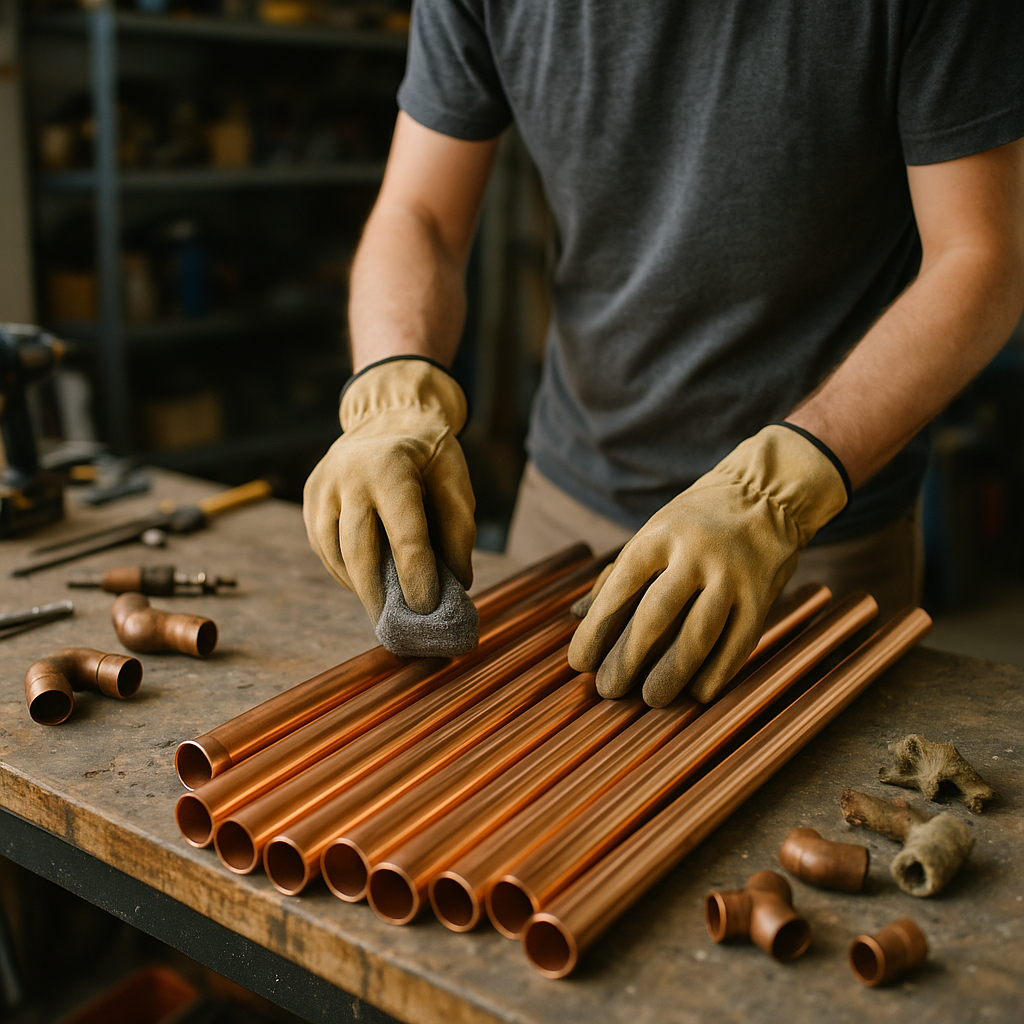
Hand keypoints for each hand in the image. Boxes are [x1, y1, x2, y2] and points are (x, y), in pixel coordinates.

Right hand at [303, 357, 475, 622]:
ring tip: (381, 611)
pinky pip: (322, 543)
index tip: (427, 608)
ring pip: (333, 551)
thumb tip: (458, 582)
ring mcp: (323, 485)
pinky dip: (342, 569)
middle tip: (397, 626)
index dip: (417, 576)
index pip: (405, 535)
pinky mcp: (311, 494)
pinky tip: (362, 584)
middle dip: (379, 595)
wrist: (389, 412)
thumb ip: (459, 530)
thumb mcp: (455, 479)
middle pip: (360, 550)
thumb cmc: (429, 452)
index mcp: (391, 468)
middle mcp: (350, 476)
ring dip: (357, 586)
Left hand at [567, 424, 848, 704]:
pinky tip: (696, 693)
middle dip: (628, 659)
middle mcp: (696, 554)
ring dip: (671, 674)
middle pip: (656, 616)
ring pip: (698, 635)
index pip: (620, 589)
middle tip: (608, 689)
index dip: (597, 630)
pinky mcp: (761, 596)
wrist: (766, 494)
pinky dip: (716, 673)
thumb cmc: (693, 522)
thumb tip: (578, 615)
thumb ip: (617, 575)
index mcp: (659, 535)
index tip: (580, 662)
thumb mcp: (652, 533)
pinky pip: (737, 644)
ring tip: (650, 698)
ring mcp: (732, 575)